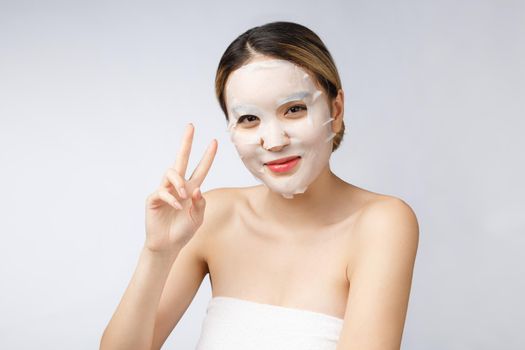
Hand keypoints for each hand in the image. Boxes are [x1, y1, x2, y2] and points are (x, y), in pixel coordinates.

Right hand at [144, 123, 217, 252]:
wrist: (168, 245)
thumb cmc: (183, 231)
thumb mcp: (198, 218)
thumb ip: (201, 203)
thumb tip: (196, 188)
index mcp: (191, 189)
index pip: (200, 168)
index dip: (208, 156)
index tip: (215, 142)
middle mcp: (178, 186)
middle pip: (181, 159)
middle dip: (186, 142)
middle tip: (191, 126)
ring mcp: (165, 190)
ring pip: (171, 173)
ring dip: (179, 183)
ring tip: (184, 197)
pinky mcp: (154, 198)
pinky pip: (162, 192)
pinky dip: (172, 200)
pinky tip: (177, 208)